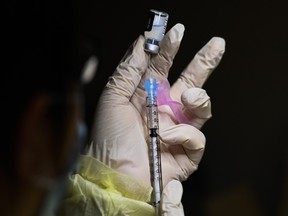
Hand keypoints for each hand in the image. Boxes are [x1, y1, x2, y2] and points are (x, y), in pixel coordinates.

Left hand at [86, 23, 224, 187]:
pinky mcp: (186, 153)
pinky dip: (184, 134)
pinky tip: (168, 138)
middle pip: (190, 83)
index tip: (177, 32)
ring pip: (201, 107)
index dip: (170, 50)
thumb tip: (143, 41)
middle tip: (217, 45)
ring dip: (199, 98)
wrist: (113, 175)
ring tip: (188, 97)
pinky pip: (196, 137)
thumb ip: (130, 68)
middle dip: (203, 63)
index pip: (163, 68)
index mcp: (147, 96)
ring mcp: (177, 130)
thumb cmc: (109, 137)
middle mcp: (164, 111)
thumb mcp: (114, 97)